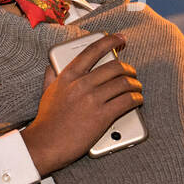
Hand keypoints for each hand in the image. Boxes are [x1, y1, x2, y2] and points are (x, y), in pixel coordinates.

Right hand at [21, 33, 141, 175]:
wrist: (45, 144)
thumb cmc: (47, 121)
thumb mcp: (46, 92)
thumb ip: (52, 76)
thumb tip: (53, 65)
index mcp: (68, 75)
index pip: (93, 50)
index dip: (110, 41)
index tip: (120, 39)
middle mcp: (81, 84)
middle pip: (115, 67)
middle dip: (128, 69)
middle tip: (131, 72)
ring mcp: (92, 99)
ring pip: (124, 83)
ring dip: (135, 85)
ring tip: (137, 88)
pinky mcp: (102, 116)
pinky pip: (127, 101)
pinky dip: (136, 99)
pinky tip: (137, 100)